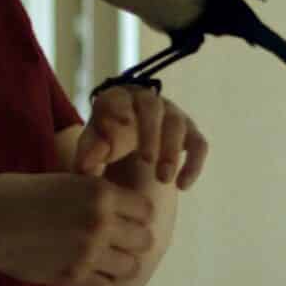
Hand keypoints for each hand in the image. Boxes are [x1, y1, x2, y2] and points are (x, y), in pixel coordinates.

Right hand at [0, 171, 157, 285]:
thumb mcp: (61, 182)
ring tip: (101, 263)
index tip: (120, 220)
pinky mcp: (73, 277)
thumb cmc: (13, 196)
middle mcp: (101, 222)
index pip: (146, 209)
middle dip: (131, 242)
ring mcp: (89, 251)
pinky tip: (88, 279)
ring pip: (131, 267)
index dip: (135, 216)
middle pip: (145, 239)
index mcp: (100, 192)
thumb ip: (91, 193)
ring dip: (119, 266)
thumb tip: (114, 203)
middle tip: (113, 244)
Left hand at [69, 87, 209, 189]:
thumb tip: (86, 166)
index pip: (118, 98)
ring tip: (164, 179)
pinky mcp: (189, 131)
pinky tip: (182, 186)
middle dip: (151, 133)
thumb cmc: (105, 143)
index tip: (124, 124)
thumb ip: (89, 154)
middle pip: (152, 107)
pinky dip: (194, 164)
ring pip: (177, 124)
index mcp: (118, 99)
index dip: (121, 109)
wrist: (125, 149)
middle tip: (147, 162)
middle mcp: (147, 101)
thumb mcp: (92, 148)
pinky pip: (198, 144)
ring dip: (172, 150)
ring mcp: (171, 114)